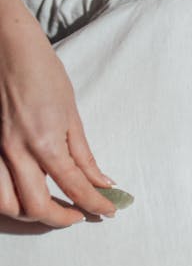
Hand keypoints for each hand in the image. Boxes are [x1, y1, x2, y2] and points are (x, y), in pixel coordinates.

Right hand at [0, 0, 115, 226]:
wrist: (5, 46)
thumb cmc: (42, 72)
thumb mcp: (71, 112)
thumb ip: (83, 153)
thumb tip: (102, 181)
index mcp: (44, 141)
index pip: (75, 186)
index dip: (95, 204)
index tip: (108, 211)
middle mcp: (14, 151)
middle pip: (36, 206)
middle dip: (62, 219)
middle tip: (81, 216)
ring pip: (5, 204)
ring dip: (30, 215)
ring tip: (52, 209)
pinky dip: (9, 198)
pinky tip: (25, 192)